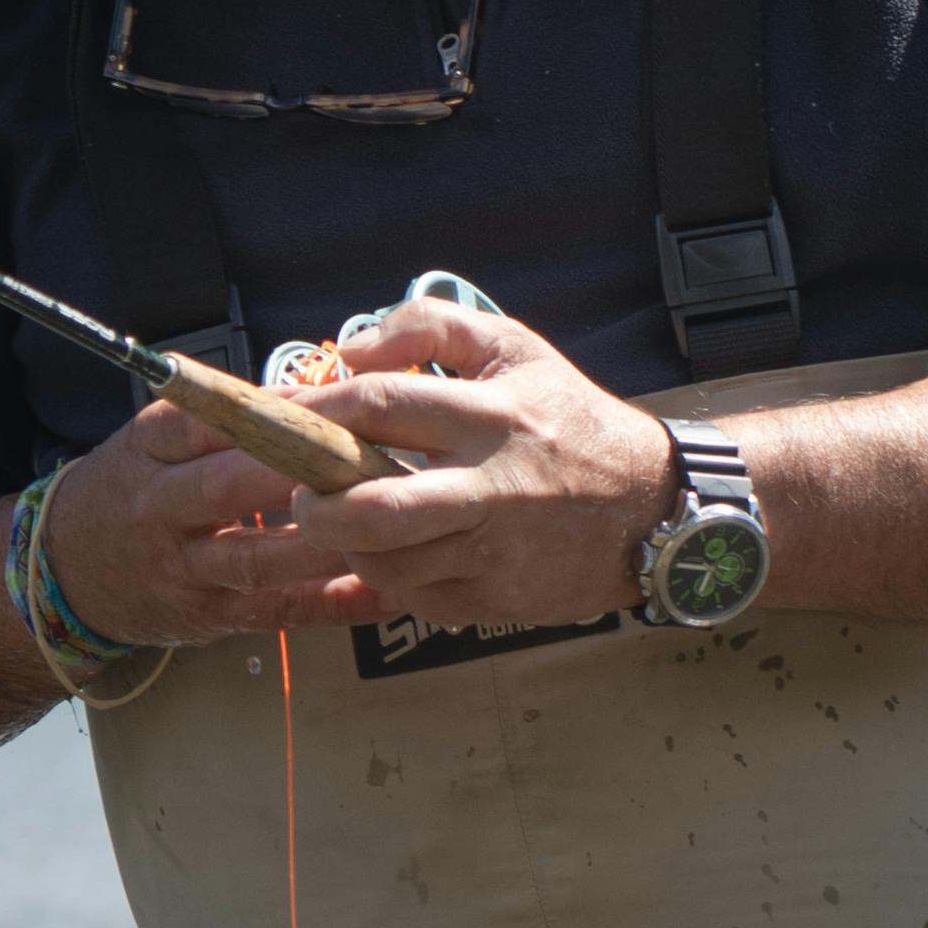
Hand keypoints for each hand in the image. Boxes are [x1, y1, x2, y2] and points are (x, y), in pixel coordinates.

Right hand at [32, 380, 381, 661]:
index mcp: (151, 446)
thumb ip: (226, 415)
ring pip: (259, 556)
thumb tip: (321, 388)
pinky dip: (335, 602)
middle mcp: (161, 505)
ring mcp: (184, 567)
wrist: (66, 569)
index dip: (273, 412)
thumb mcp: (157, 437)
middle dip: (302, 473)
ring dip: (328, 543)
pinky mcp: (209, 615)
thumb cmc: (134, 487)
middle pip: (230, 485)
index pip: (207, 419)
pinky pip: (279, 610)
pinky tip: (386, 590)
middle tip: (371, 460)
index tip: (334, 401)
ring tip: (391, 525)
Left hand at [295, 287, 679, 642]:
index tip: (275, 416)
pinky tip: (396, 552)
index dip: (313, 411)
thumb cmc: (568, 420)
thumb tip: (353, 352)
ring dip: (348, 545)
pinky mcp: (498, 599)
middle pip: (375, 510)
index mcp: (493, 414)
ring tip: (346, 521)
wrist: (651, 506)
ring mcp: (495, 551)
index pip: (380, 406)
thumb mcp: (514, 347)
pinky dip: (390, 578)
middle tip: (302, 496)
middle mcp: (494, 486)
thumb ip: (430, 328)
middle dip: (316, 506)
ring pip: (387, 564)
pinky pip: (417, 598)